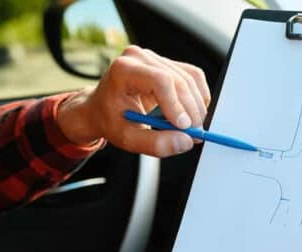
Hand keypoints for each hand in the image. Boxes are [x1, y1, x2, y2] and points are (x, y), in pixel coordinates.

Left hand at [57, 45, 210, 156]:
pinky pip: (194, 77)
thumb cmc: (112, 120)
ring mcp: (155, 58)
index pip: (160, 80)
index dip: (176, 104)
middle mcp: (140, 58)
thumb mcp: (128, 139)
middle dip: (192, 111)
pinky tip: (190, 113)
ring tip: (190, 127)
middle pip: (179, 81)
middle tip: (194, 135)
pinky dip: (199, 98)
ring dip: (197, 107)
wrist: (103, 108)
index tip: (184, 127)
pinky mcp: (168, 63)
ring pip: (191, 80)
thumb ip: (156, 144)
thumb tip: (186, 141)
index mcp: (123, 70)